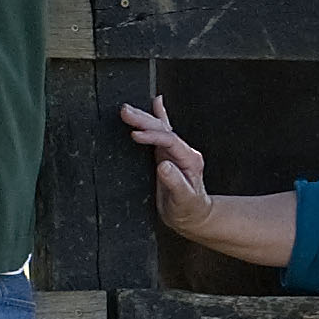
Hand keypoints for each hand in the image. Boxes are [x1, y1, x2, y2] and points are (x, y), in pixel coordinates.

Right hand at [118, 95, 211, 233]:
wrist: (193, 216)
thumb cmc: (189, 209)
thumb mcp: (183, 200)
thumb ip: (175, 183)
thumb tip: (164, 166)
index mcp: (190, 160)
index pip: (170, 141)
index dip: (152, 136)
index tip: (135, 135)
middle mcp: (183, 152)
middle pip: (164, 130)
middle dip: (144, 120)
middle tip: (125, 111)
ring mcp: (176, 152)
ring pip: (160, 128)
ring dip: (144, 117)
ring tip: (127, 109)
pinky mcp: (167, 154)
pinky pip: (162, 132)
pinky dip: (158, 117)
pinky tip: (156, 102)